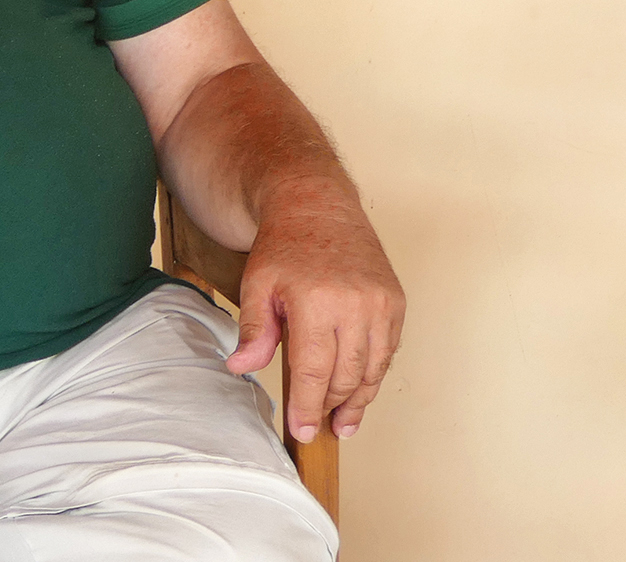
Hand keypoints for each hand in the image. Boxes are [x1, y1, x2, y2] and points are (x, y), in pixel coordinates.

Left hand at [226, 181, 404, 443]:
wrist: (317, 206)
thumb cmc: (283, 246)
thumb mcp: (256, 284)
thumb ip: (253, 330)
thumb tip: (241, 368)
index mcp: (316, 302)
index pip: (313, 370)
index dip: (307, 405)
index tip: (302, 431)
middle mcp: (356, 305)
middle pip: (346, 375)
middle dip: (330, 406)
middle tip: (318, 427)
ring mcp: (381, 304)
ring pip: (373, 369)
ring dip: (358, 399)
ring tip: (343, 422)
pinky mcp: (395, 302)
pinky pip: (387, 351)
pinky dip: (373, 374)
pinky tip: (359, 389)